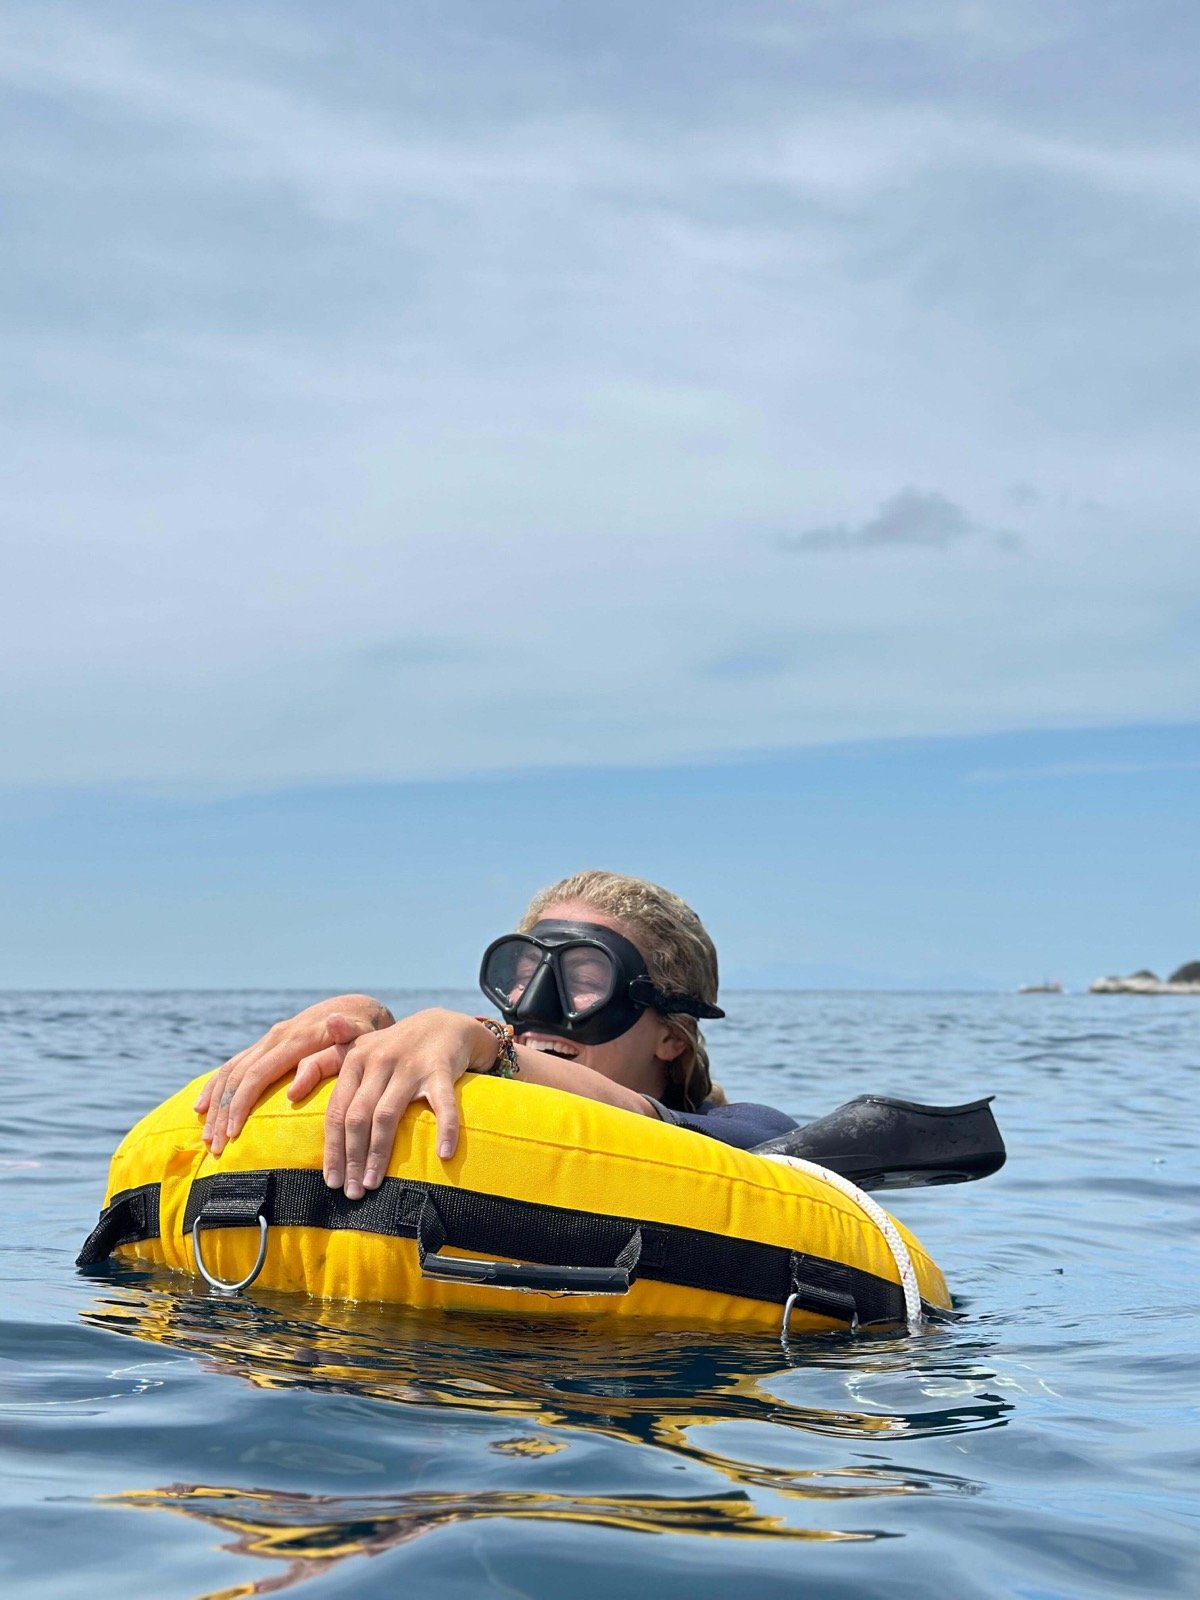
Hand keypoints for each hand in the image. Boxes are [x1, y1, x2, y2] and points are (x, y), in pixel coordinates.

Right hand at [196, 994, 393, 1153]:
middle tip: (215, 1147)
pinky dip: (216, 1088)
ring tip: (207, 1138)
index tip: (233, 1134)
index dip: (242, 1104)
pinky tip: (202, 1108)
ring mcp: (268, 1040)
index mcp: (296, 1038)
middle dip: (223, 1113)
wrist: (357, 1008)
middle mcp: (276, 1037)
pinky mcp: (265, 1046)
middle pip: (237, 1077)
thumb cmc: (365, 1029)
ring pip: (230, 1072)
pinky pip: (234, 1066)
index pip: (258, 1074)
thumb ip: (347, 1032)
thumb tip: (331, 1026)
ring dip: (215, 1106)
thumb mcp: (362, 1031)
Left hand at [319, 1010, 498, 1196]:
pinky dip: (445, 1129)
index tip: (330, 1181)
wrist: (443, 1024)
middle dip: (352, 1158)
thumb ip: (320, 1064)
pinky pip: (443, 1104)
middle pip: (357, 1117)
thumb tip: (290, 1093)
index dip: (332, 1148)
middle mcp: (379, 1061)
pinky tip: (443, 1155)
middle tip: (351, 1192)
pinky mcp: (441, 1069)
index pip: (337, 1110)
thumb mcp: (357, 1048)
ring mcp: (410, 1066)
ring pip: (387, 1115)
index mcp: (356, 1059)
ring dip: (379, 1154)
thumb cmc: (393, 1046)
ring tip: (374, 1184)